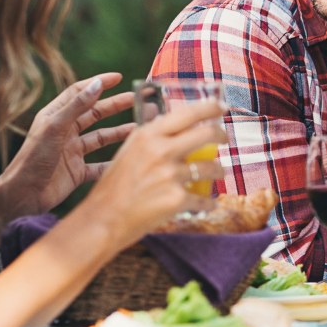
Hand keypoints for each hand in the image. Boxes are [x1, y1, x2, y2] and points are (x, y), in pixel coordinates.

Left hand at [0, 74, 134, 215]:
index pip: (80, 93)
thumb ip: (77, 106)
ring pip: (101, 138)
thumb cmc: (33, 158)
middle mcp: (65, 132)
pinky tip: (129, 156)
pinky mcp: (77, 171)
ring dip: (119, 132)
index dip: (98, 84)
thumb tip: (97, 84)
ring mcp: (72, 152)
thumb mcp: (55, 128)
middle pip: (94, 114)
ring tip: (139, 127)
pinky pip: (100, 164)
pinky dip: (114, 161)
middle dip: (115, 106)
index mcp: (56, 117)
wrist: (24, 195)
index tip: (118, 78)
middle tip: (136, 100)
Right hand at [81, 97, 226, 244]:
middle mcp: (161, 150)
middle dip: (222, 136)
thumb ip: (151, 136)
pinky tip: (206, 203)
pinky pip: (204, 198)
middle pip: (208, 134)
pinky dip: (208, 202)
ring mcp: (170, 175)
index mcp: (148, 135)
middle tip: (224, 140)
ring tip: (215, 175)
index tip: (221, 106)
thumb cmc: (114, 187)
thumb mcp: (129, 151)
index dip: (211, 107)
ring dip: (218, 172)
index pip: (188, 113)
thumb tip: (166, 117)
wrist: (102, 220)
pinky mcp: (177, 199)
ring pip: (212, 168)